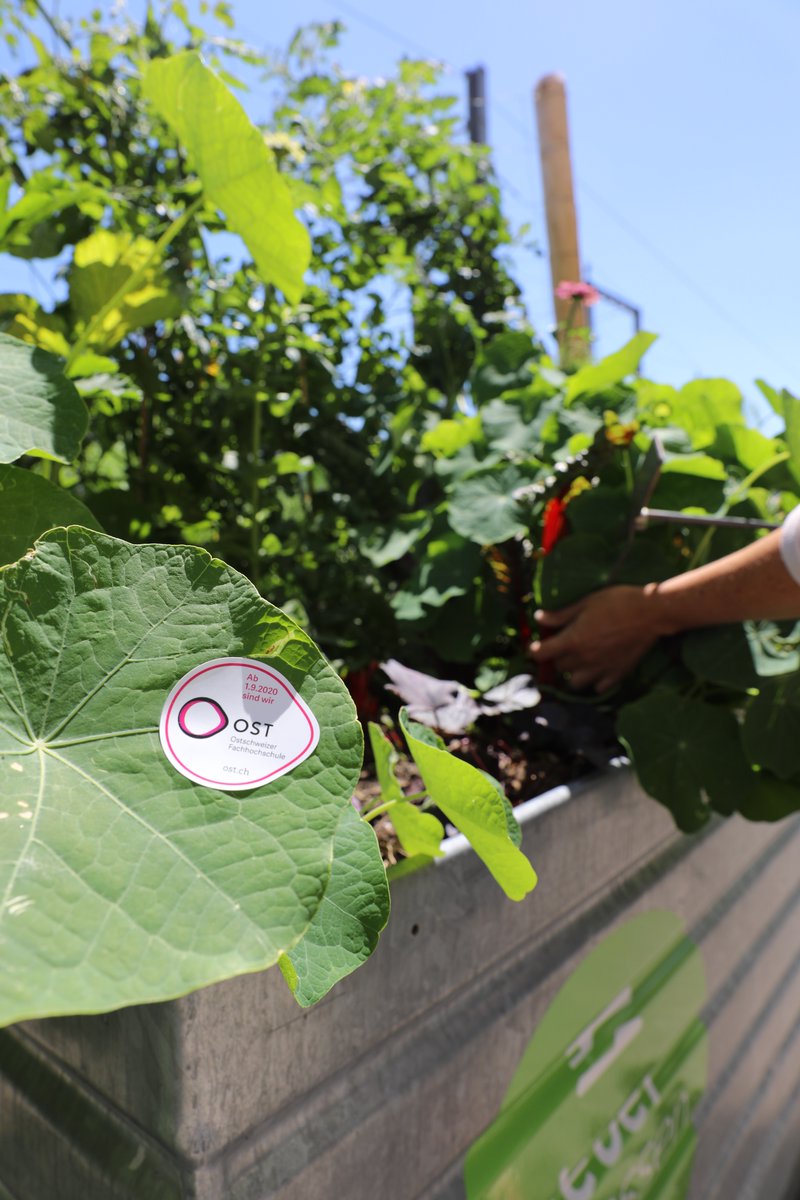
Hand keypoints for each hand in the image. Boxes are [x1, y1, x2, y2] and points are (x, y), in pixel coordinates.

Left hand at [529, 585, 661, 691]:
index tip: (538, 645)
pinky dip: (595, 681)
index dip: (535, 650)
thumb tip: (540, 618)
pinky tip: (598, 668)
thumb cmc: (618, 602)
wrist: (651, 613)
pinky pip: (599, 688)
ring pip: (575, 683)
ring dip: (573, 672)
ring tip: (580, 659)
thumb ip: (561, 615)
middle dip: (557, 657)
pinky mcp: (618, 674)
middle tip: (564, 644)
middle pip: (558, 667)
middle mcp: (584, 659)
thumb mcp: (586, 603)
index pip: (541, 654)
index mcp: (573, 641)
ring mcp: (601, 669)